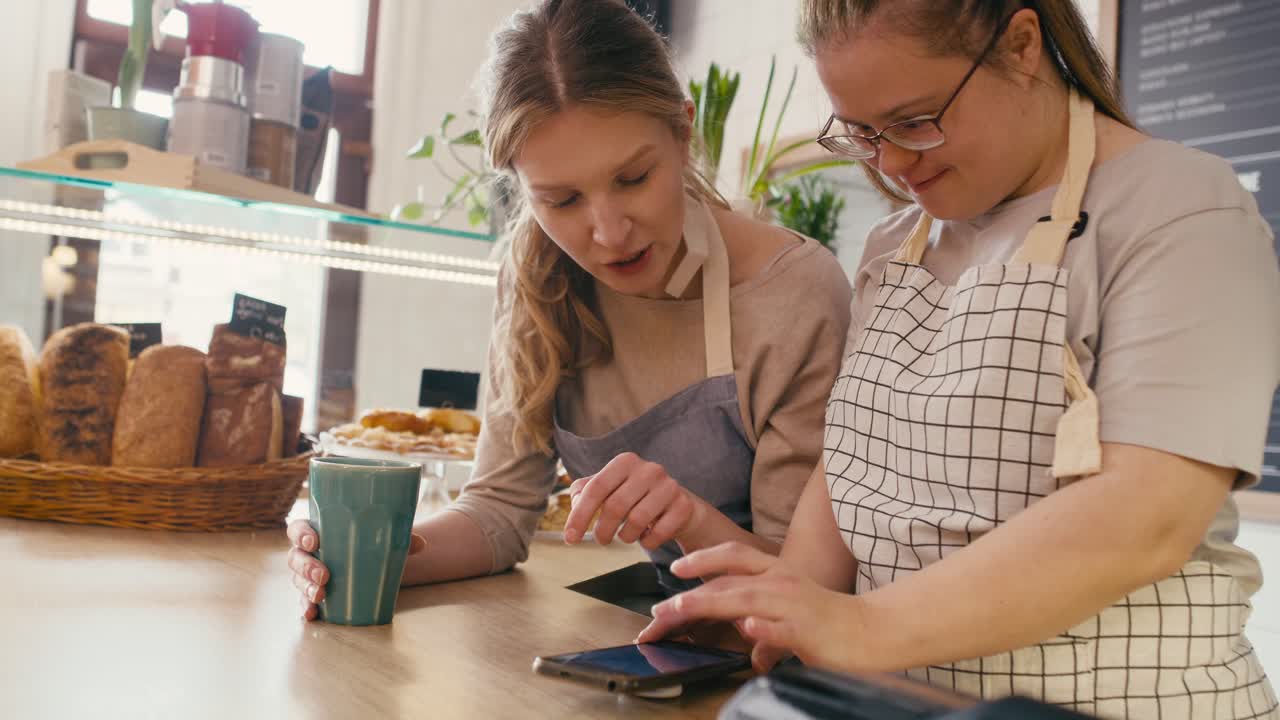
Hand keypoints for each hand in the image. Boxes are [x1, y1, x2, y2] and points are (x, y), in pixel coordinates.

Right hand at [286, 519, 426, 620]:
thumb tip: (421, 544)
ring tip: (321, 594)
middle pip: (296, 557)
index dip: (301, 534)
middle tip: (324, 575)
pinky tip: (311, 614)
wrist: (375, 565)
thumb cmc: (372, 544)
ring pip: (298, 580)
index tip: (314, 541)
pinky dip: (306, 608)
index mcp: (320, 531)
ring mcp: (308, 575)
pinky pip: (304, 601)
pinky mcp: (314, 594)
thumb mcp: (385, 539)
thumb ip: (400, 538)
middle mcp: (309, 553)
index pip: (299, 529)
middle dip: (307, 566)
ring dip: (306, 588)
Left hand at [563, 452, 704, 550]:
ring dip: (626, 536)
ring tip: (627, 535)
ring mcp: (669, 486)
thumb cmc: (635, 498)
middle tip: (602, 540)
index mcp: (625, 462)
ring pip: (636, 521)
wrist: (678, 506)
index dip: (579, 516)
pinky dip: (647, 542)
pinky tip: (647, 535)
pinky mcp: (683, 506)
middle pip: (615, 506)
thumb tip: (576, 504)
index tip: (570, 539)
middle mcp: (649, 469)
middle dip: (602, 531)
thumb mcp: (609, 489)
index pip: (596, 488)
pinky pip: (658, 533)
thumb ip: (584, 492)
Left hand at [635, 542, 855, 672]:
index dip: (702, 558)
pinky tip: (746, 627)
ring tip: (681, 608)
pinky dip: (762, 627)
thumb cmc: (830, 620)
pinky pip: (782, 628)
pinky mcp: (808, 631)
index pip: (734, 555)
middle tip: (661, 608)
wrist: (875, 631)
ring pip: (746, 599)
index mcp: (777, 571)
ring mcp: (795, 605)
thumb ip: (761, 614)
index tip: (675, 566)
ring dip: (709, 603)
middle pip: (729, 580)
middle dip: (691, 593)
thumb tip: (740, 627)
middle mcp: (783, 582)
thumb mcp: (789, 609)